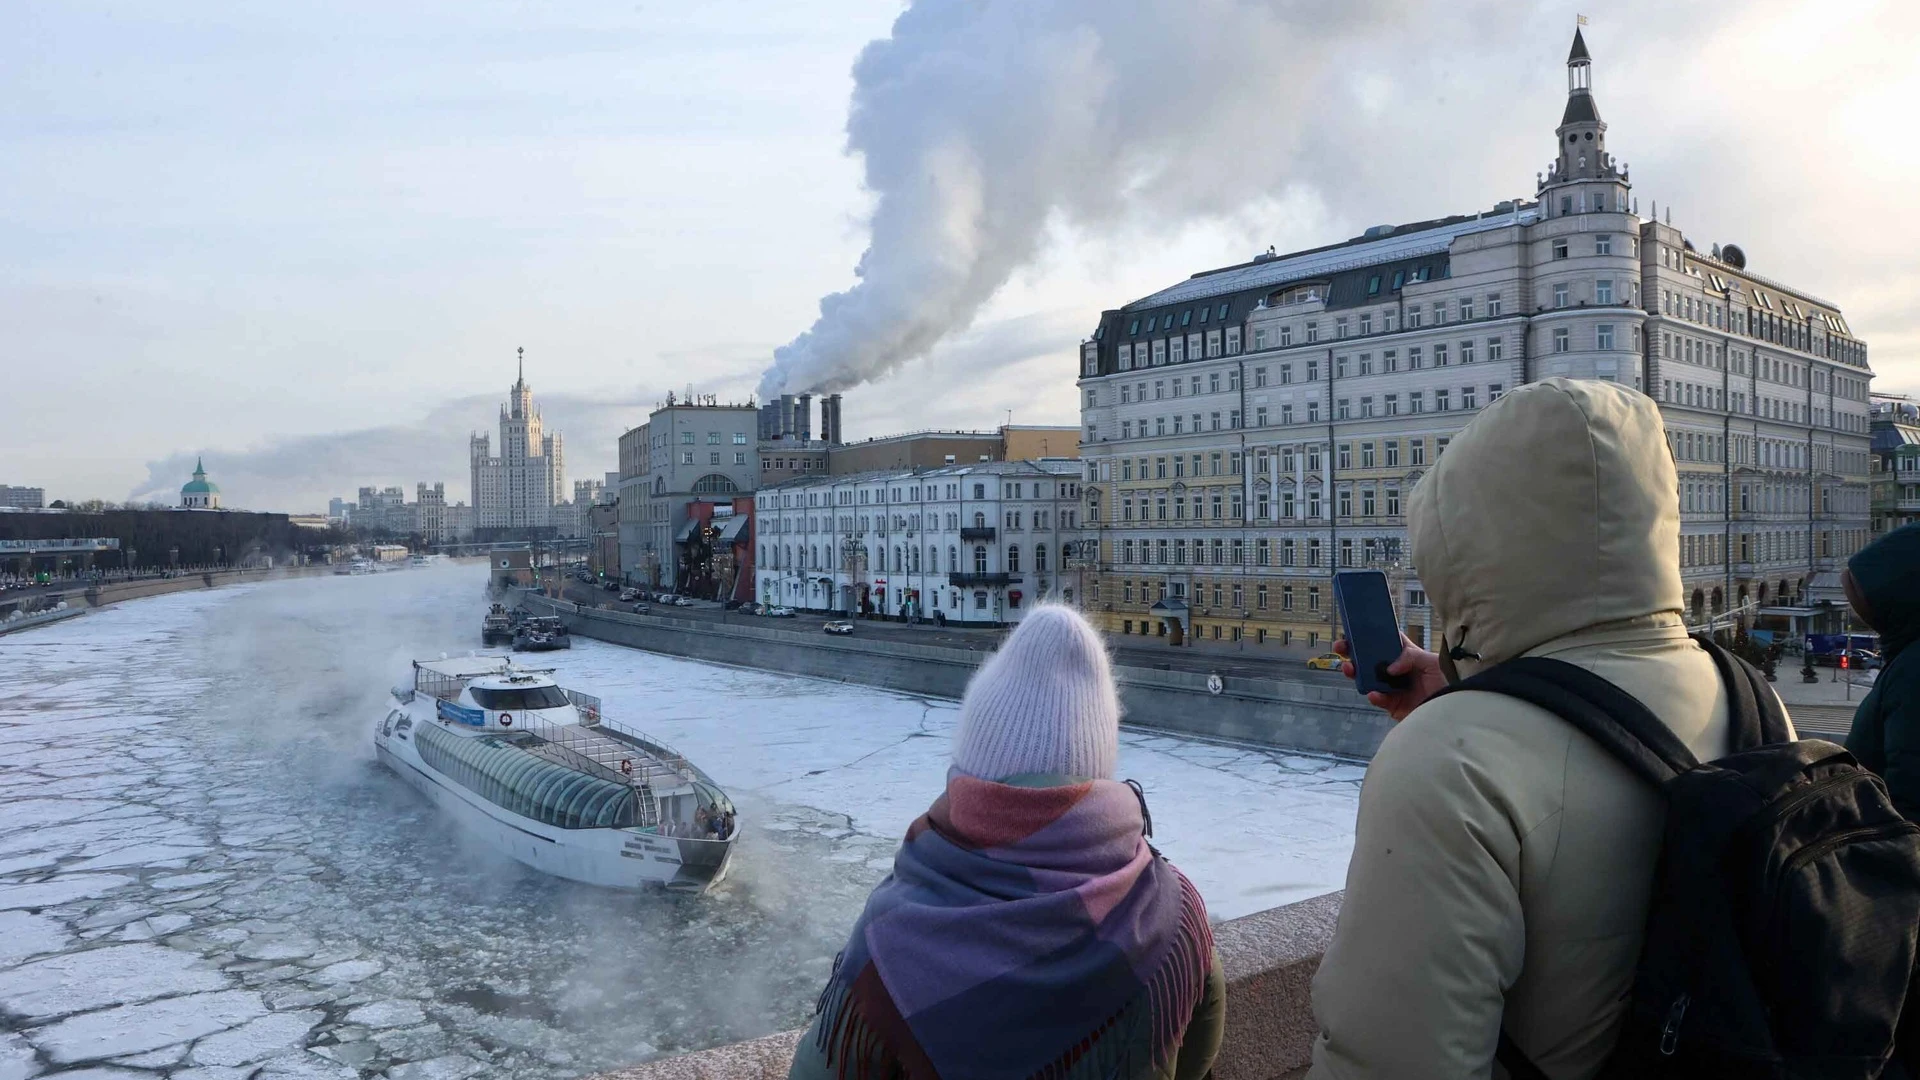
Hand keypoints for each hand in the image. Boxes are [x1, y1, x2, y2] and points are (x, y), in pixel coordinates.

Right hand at [1332, 634, 1446, 721]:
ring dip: (1356, 672)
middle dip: (1353, 652)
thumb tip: (1390, 668)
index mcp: (1407, 655)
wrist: (1454, 710)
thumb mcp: (1432, 662)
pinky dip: (1374, 696)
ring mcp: (1393, 687)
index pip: (1387, 641)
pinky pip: (1379, 699)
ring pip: (1368, 678)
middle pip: (1370, 658)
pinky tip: (1373, 693)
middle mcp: (1397, 669)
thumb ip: (1410, 657)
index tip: (1356, 630)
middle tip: (1341, 647)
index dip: (1371, 634)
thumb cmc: (1448, 681)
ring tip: (1349, 668)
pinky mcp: (1393, 705)